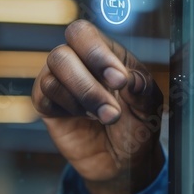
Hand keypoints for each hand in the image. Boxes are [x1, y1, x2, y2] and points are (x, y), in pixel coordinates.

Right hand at [32, 20, 164, 193]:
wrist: (124, 160)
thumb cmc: (137, 125)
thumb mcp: (150, 106)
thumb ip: (142, 88)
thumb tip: (130, 78)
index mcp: (104, 52)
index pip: (83, 33)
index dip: (96, 53)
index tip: (120, 81)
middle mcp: (77, 62)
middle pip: (61, 54)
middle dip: (88, 85)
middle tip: (113, 111)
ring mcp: (60, 83)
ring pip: (52, 78)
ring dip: (82, 101)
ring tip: (105, 117)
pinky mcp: (47, 105)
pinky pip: (43, 98)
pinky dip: (66, 109)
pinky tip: (84, 118)